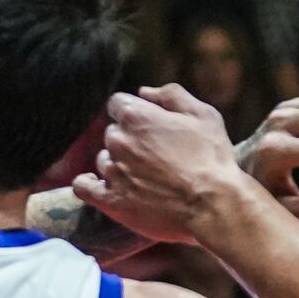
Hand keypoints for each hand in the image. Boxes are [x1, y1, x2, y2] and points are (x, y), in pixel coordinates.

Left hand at [72, 84, 253, 244]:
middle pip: (112, 133)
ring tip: (146, 179)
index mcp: (136, 116)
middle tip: (155, 156)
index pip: (118, 104)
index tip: (148, 127)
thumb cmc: (213, 159)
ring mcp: (113, 171)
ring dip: (118, 165)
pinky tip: (97, 184)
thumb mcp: (203, 114)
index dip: (133, 114)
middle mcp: (118, 141)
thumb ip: (171, 95)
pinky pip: (83, 188)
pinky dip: (88, 184)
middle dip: (129, 141)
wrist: (215, 206)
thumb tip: (144, 91)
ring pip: (104, 160)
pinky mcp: (111, 200)